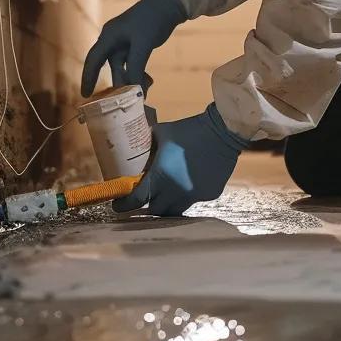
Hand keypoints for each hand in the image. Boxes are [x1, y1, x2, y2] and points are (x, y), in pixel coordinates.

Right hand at [81, 0, 186, 96]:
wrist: (168, 5)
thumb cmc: (152, 21)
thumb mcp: (143, 44)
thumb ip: (135, 67)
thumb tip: (131, 89)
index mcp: (109, 36)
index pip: (93, 59)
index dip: (88, 77)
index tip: (85, 95)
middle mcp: (113, 39)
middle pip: (109, 66)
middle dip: (116, 83)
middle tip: (119, 102)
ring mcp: (124, 42)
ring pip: (122, 66)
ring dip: (130, 79)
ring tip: (142, 93)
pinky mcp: (135, 44)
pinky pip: (131, 63)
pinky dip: (137, 73)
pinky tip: (147, 83)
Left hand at [114, 104, 248, 216]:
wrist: (223, 132)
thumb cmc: (190, 130)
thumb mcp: (162, 133)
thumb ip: (148, 144)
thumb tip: (136, 148)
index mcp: (161, 176)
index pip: (136, 199)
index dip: (124, 204)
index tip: (117, 205)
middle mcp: (176, 191)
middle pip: (155, 211)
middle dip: (147, 206)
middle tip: (143, 200)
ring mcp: (194, 195)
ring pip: (175, 211)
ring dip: (167, 205)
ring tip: (164, 196)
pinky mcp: (209, 195)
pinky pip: (193, 200)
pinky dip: (187, 195)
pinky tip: (189, 182)